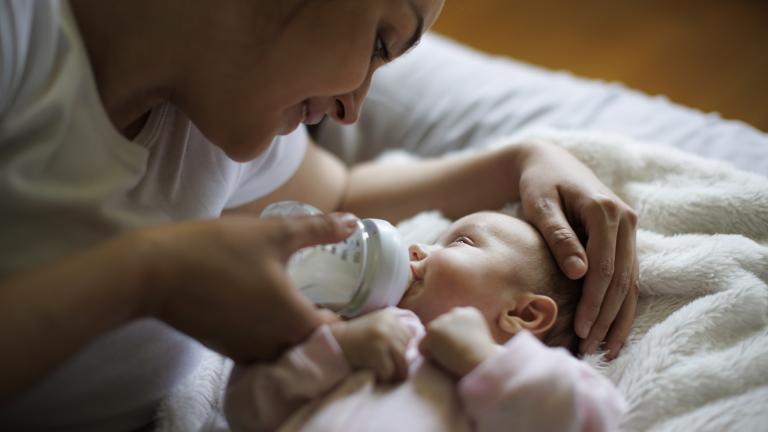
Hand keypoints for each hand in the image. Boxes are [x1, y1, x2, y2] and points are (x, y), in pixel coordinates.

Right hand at [135, 212, 358, 362]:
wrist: (153, 272)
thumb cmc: (218, 249)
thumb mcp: (275, 232)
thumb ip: (319, 229)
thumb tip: (353, 222)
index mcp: (295, 322)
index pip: (339, 330)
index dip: (349, 313)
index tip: (350, 293)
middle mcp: (276, 346)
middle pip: (313, 340)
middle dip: (322, 319)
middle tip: (327, 290)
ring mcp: (248, 351)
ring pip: (286, 345)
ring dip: (294, 327)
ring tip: (297, 296)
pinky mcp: (226, 348)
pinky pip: (260, 346)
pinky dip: (269, 331)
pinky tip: (263, 304)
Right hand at [330, 309, 413, 381]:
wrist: (333, 342)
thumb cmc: (356, 338)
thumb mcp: (377, 326)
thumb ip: (394, 330)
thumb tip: (418, 346)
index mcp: (391, 316)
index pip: (412, 336)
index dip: (404, 349)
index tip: (393, 356)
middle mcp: (389, 324)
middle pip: (408, 349)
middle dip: (401, 362)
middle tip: (389, 368)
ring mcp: (383, 337)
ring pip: (402, 362)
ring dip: (395, 372)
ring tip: (385, 372)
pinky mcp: (376, 351)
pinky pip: (390, 371)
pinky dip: (384, 376)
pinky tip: (375, 372)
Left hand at [420, 307, 499, 377]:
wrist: (480, 361)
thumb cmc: (482, 359)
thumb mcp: (478, 340)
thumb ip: (465, 334)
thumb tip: (451, 341)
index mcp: (471, 312)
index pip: (454, 322)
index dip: (454, 337)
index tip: (461, 348)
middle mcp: (456, 311)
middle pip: (441, 326)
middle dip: (442, 339)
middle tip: (452, 354)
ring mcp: (443, 319)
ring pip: (431, 336)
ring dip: (435, 346)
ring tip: (448, 358)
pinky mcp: (433, 329)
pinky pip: (422, 346)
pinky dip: (428, 355)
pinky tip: (442, 360)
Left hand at [515, 141, 638, 358]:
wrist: (549, 162)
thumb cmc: (539, 183)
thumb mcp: (541, 204)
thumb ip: (558, 235)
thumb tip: (579, 273)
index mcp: (605, 210)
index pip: (605, 266)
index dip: (594, 301)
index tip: (582, 329)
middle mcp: (625, 220)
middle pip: (623, 279)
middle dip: (608, 317)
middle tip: (590, 348)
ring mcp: (629, 229)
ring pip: (631, 281)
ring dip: (620, 317)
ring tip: (606, 349)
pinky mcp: (625, 238)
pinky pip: (628, 276)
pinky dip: (622, 304)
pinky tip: (613, 329)